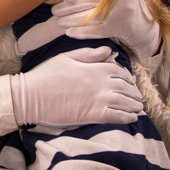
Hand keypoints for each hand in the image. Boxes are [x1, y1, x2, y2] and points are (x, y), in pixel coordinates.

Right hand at [10, 46, 141, 127]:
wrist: (31, 96)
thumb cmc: (45, 75)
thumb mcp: (66, 57)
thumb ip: (89, 54)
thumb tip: (108, 51)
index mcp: (93, 68)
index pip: (118, 71)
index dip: (127, 76)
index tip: (130, 81)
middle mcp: (99, 83)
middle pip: (125, 87)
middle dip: (133, 92)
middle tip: (137, 96)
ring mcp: (97, 100)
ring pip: (124, 102)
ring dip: (134, 105)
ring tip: (138, 108)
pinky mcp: (92, 115)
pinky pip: (117, 117)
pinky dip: (127, 118)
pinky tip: (132, 118)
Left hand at [53, 0, 160, 58]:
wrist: (146, 25)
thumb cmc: (124, 1)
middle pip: (85, 0)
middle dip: (66, 7)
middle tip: (55, 11)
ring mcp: (119, 12)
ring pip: (87, 16)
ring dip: (69, 20)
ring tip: (59, 21)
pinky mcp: (118, 28)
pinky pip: (94, 31)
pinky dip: (80, 32)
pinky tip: (69, 32)